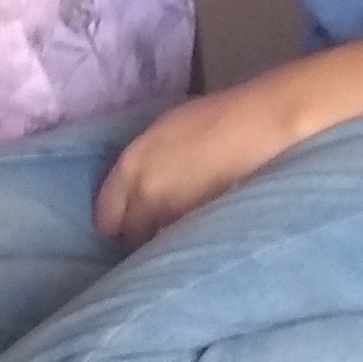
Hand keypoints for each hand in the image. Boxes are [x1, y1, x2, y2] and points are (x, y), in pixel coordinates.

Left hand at [94, 76, 318, 243]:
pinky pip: (182, 243)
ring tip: (175, 230)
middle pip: (129, 236)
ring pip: (156, 244)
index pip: (106, 216)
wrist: (256, 126)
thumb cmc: (210, 118)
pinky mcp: (202, 227)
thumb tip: (129, 189)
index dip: (114, 221)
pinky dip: (185, 241)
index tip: (123, 221)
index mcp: (131, 167)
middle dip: (137, 233)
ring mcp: (175, 215)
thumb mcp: (160, 131)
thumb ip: (138, 164)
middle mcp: (146, 196)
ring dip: (161, 240)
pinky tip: (195, 232)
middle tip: (151, 227)